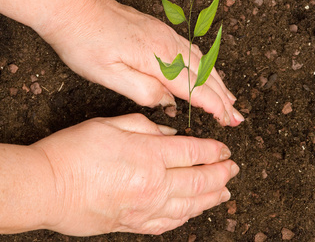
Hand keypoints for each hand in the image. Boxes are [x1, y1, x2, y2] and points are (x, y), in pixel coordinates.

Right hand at [32, 113, 238, 235]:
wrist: (47, 187)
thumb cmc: (75, 151)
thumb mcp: (112, 124)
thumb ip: (147, 127)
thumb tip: (171, 135)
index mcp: (149, 155)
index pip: (194, 152)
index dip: (214, 150)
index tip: (225, 150)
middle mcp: (154, 184)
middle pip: (200, 180)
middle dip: (221, 173)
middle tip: (233, 168)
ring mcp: (146, 208)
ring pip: (191, 205)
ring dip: (212, 197)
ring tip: (225, 191)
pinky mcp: (134, 224)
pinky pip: (170, 223)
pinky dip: (188, 216)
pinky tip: (196, 210)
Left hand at [42, 0, 243, 125]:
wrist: (73, 9)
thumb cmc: (86, 43)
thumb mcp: (109, 76)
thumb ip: (143, 91)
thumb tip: (167, 101)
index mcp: (158, 59)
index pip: (196, 88)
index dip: (214, 106)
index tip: (228, 121)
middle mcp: (168, 45)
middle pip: (205, 75)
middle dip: (224, 98)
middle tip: (237, 116)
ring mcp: (166, 35)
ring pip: (202, 62)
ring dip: (219, 82)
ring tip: (230, 98)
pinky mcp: (160, 30)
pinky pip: (192, 50)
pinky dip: (206, 66)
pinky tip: (209, 72)